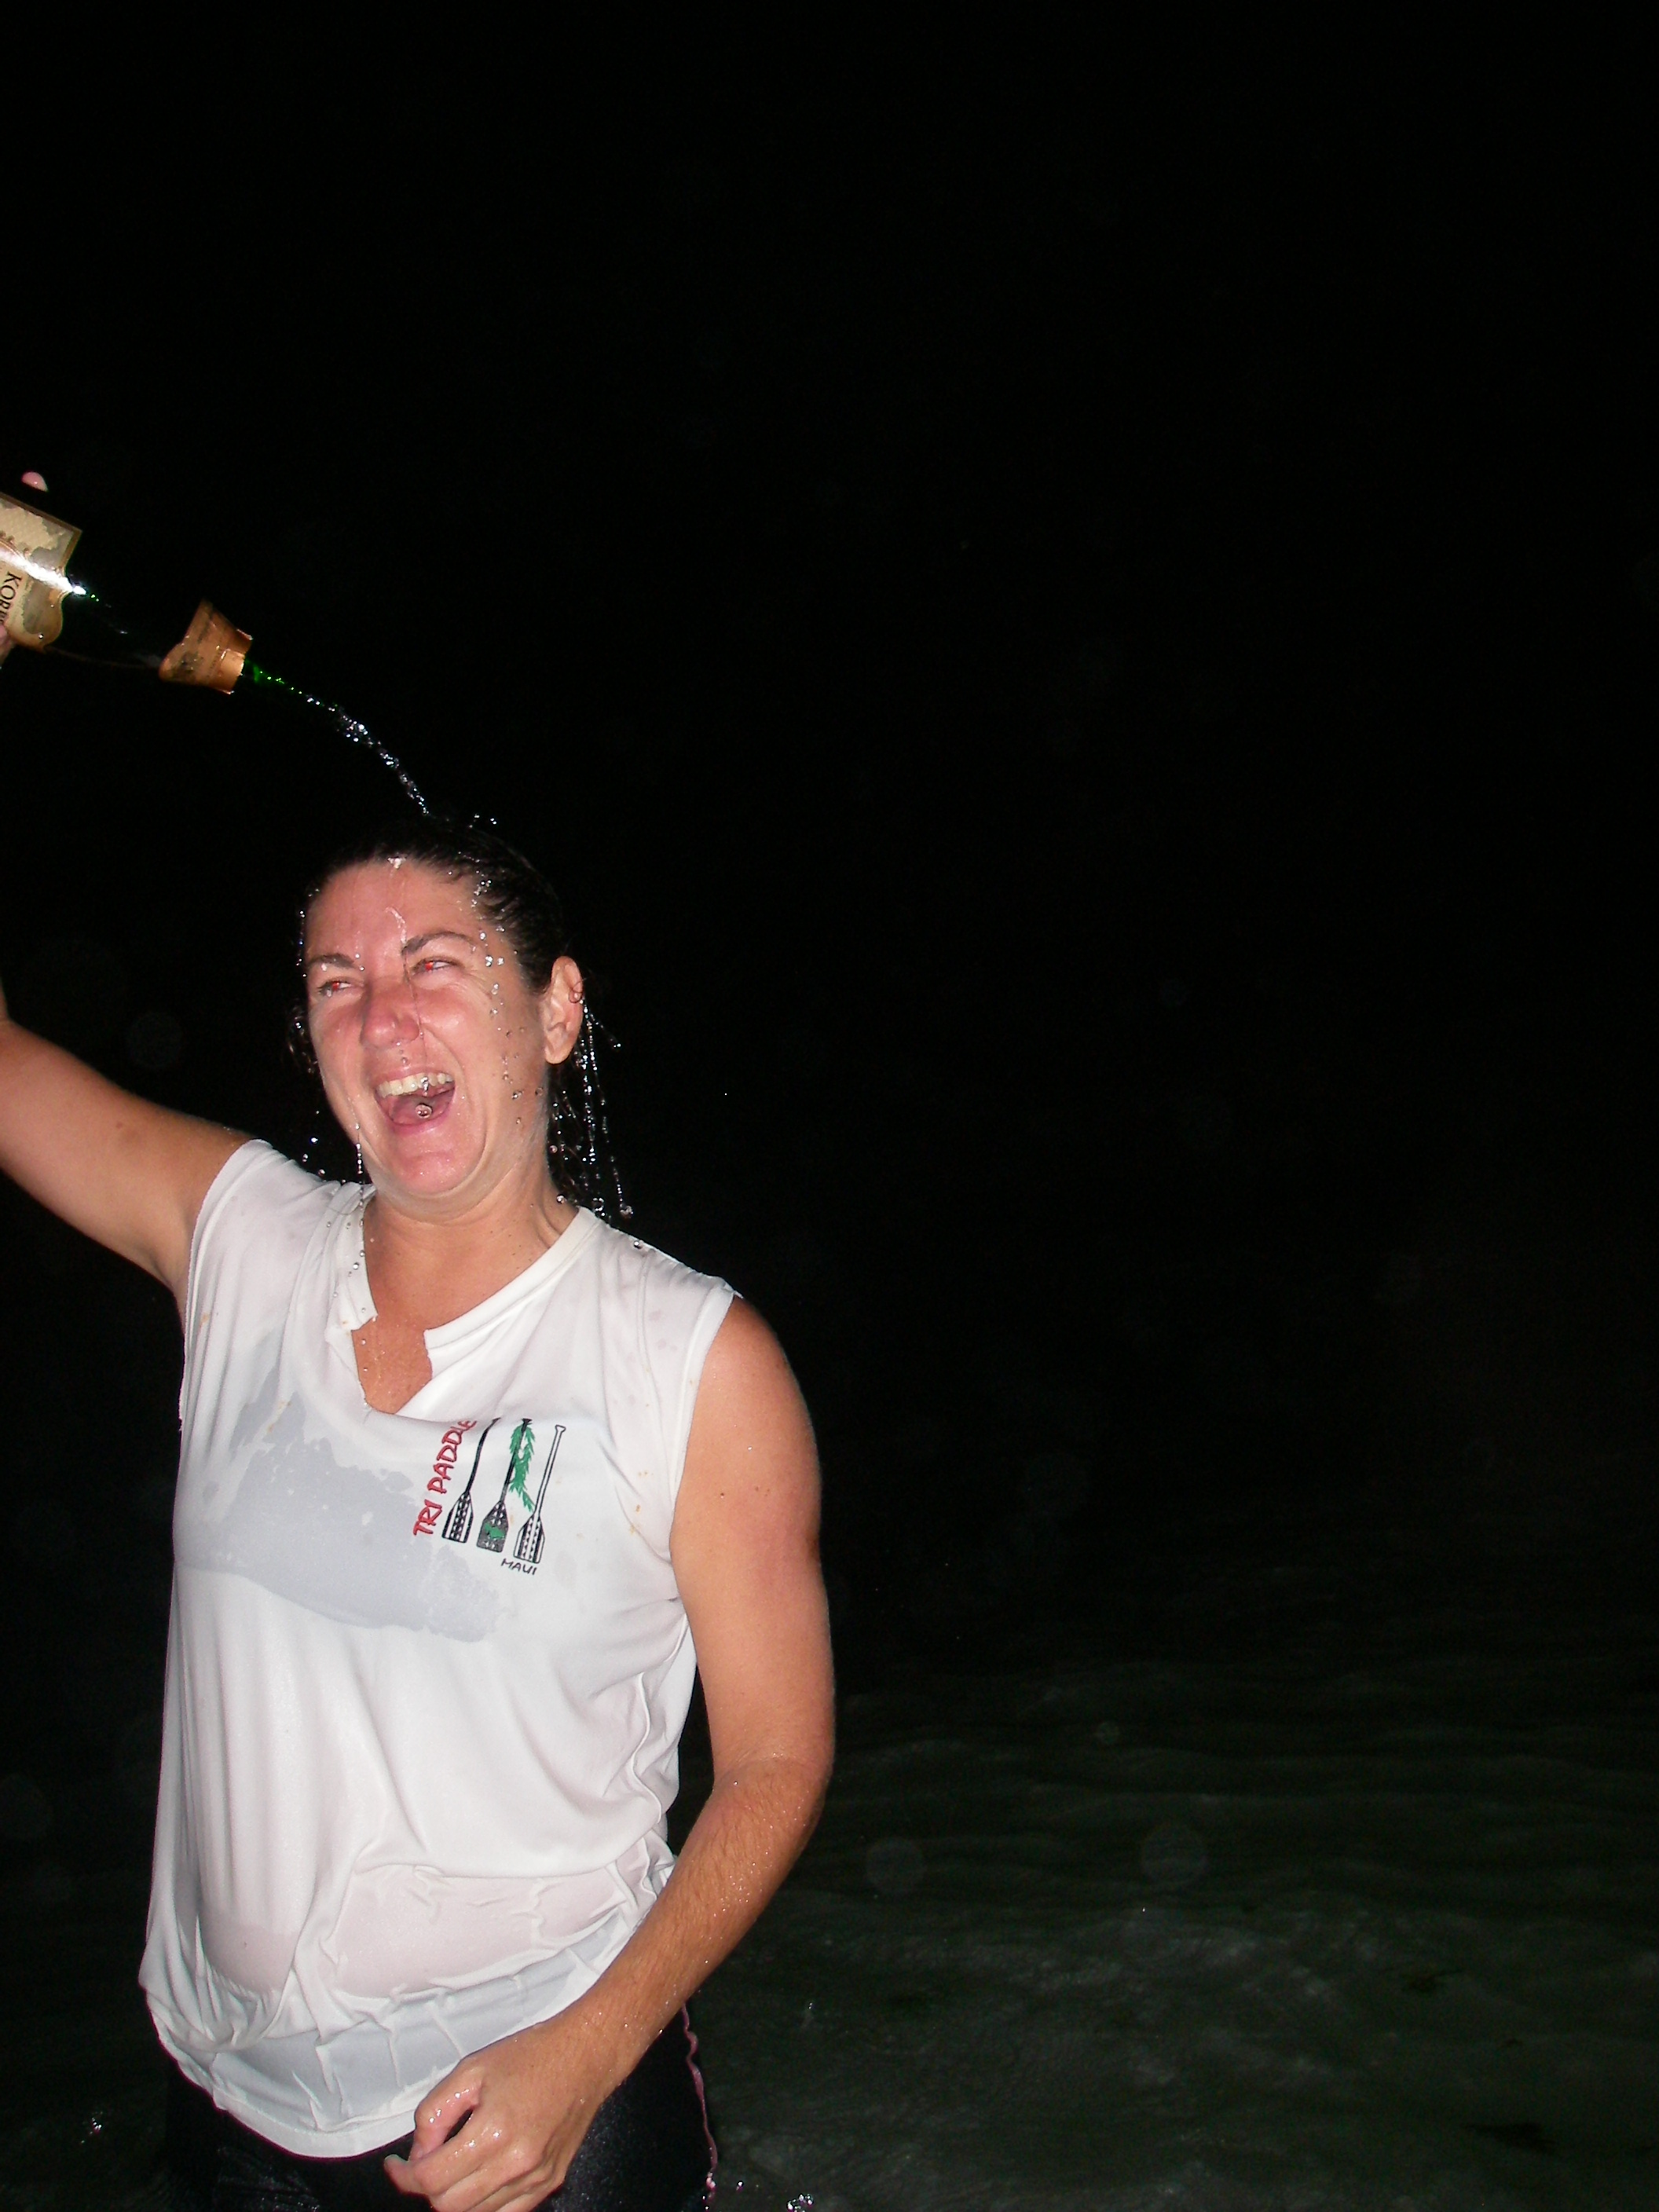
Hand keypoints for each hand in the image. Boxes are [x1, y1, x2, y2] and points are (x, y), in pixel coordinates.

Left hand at [384, 2005, 619, 2211]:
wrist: (585, 2056)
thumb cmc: (532, 2055)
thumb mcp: (471, 2069)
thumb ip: (434, 2112)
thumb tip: (419, 2152)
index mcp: (494, 2131)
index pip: (431, 2178)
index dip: (404, 2175)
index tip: (396, 2166)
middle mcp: (517, 2163)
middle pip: (449, 2205)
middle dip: (426, 2187)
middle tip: (422, 2163)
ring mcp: (536, 2179)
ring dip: (453, 2197)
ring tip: (451, 2167)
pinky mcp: (550, 2183)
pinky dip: (483, 2203)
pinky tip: (477, 2177)